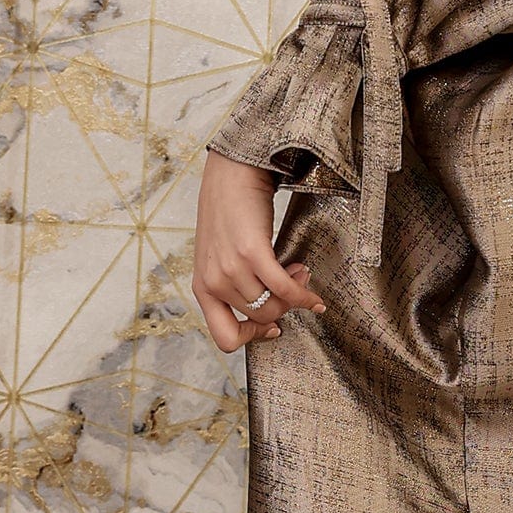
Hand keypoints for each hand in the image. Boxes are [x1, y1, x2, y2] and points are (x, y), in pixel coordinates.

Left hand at [192, 152, 326, 352]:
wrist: (230, 174)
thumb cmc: (228, 212)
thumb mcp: (219, 257)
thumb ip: (234, 283)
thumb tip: (271, 308)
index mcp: (202, 288)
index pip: (225, 338)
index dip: (254, 337)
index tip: (274, 324)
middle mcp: (213, 283)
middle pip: (260, 318)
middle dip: (284, 307)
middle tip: (295, 285)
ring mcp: (230, 269)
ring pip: (274, 306)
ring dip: (296, 294)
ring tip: (301, 273)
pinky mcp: (250, 252)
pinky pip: (284, 287)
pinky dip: (303, 292)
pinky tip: (310, 284)